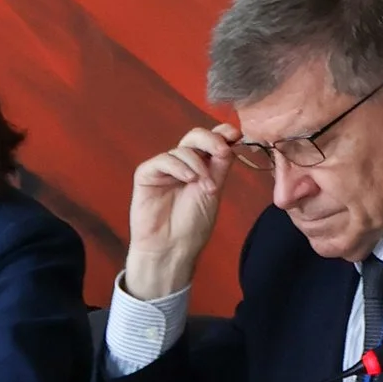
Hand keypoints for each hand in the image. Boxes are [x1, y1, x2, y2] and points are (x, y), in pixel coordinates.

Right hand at [123, 125, 238, 300]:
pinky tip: (188, 179)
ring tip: (206, 187)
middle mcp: (183, 164)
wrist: (171, 249)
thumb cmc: (192, 225)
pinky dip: (178, 166)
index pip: (210, 141)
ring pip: (182, 149)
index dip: (222, 133)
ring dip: (198, 165)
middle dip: (211, 140)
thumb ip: (220, 165)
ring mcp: (164, 169)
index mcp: (201, 166)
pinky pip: (163, 160)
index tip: (236, 134)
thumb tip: (232, 139)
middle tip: (223, 151)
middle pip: (195, 137)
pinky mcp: (146, 174)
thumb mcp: (213, 191)